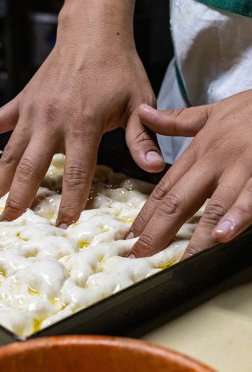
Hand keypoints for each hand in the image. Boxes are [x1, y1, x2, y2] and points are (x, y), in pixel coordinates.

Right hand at [0, 0, 162, 225]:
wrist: (93, 32)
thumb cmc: (118, 67)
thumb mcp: (139, 102)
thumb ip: (142, 138)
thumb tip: (154, 168)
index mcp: (82, 124)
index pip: (75, 174)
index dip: (69, 203)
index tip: (62, 226)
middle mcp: (51, 120)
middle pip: (32, 169)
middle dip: (21, 199)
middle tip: (10, 222)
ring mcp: (32, 111)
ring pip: (11, 152)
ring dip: (0, 180)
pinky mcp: (21, 101)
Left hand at [129, 89, 251, 258]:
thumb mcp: (211, 112)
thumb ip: (175, 121)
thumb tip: (142, 114)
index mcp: (199, 152)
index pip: (165, 189)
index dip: (145, 214)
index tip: (130, 236)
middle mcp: (214, 162)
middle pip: (179, 202)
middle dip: (158, 232)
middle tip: (141, 256)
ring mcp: (241, 168)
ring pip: (213, 206)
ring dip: (197, 235)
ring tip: (183, 259)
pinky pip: (249, 198)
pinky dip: (237, 217)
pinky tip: (225, 236)